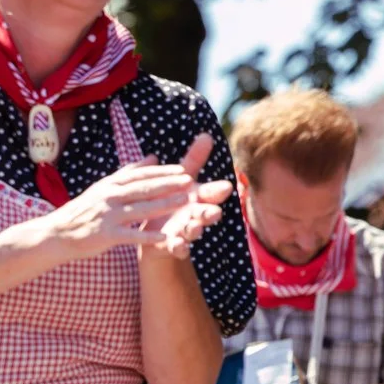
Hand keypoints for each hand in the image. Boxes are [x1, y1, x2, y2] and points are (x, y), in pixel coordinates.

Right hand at [44, 155, 199, 258]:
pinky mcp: (105, 235)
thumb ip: (129, 173)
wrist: (56, 234)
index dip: (162, 172)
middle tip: (189, 181)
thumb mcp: (103, 187)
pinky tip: (165, 238)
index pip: (139, 175)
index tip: (183, 170)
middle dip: (168, 185)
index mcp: (110, 184)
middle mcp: (109, 197)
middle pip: (143, 189)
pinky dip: (147, 236)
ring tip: (185, 203)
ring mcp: (107, 216)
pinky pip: (130, 235)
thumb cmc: (84, 210)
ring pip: (140, 209)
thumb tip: (153, 157)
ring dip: (164, 205)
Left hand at [145, 134, 233, 259]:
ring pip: (194, 231)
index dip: (218, 190)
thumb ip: (194, 160)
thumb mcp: (183, 180)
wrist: (157, 233)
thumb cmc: (173, 201)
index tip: (225, 187)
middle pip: (207, 213)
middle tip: (214, 212)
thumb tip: (206, 135)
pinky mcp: (172, 245)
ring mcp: (185, 231)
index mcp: (198, 197)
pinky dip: (178, 247)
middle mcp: (195, 214)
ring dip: (195, 230)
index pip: (212, 193)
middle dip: (210, 212)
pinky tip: (177, 245)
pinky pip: (177, 248)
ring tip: (194, 228)